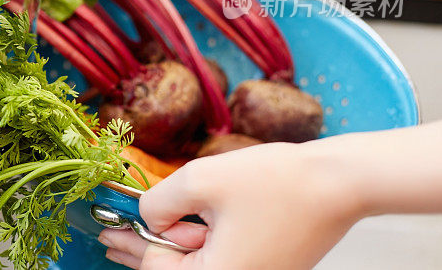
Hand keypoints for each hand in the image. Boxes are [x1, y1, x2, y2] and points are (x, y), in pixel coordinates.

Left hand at [98, 142, 362, 269]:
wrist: (338, 182)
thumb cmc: (277, 181)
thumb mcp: (201, 181)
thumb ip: (160, 202)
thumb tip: (148, 216)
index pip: (156, 266)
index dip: (128, 242)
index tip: (102, 229)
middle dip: (142, 251)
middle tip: (110, 237)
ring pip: (196, 267)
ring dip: (170, 246)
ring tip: (138, 232)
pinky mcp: (265, 267)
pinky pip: (218, 261)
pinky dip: (195, 245)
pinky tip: (179, 227)